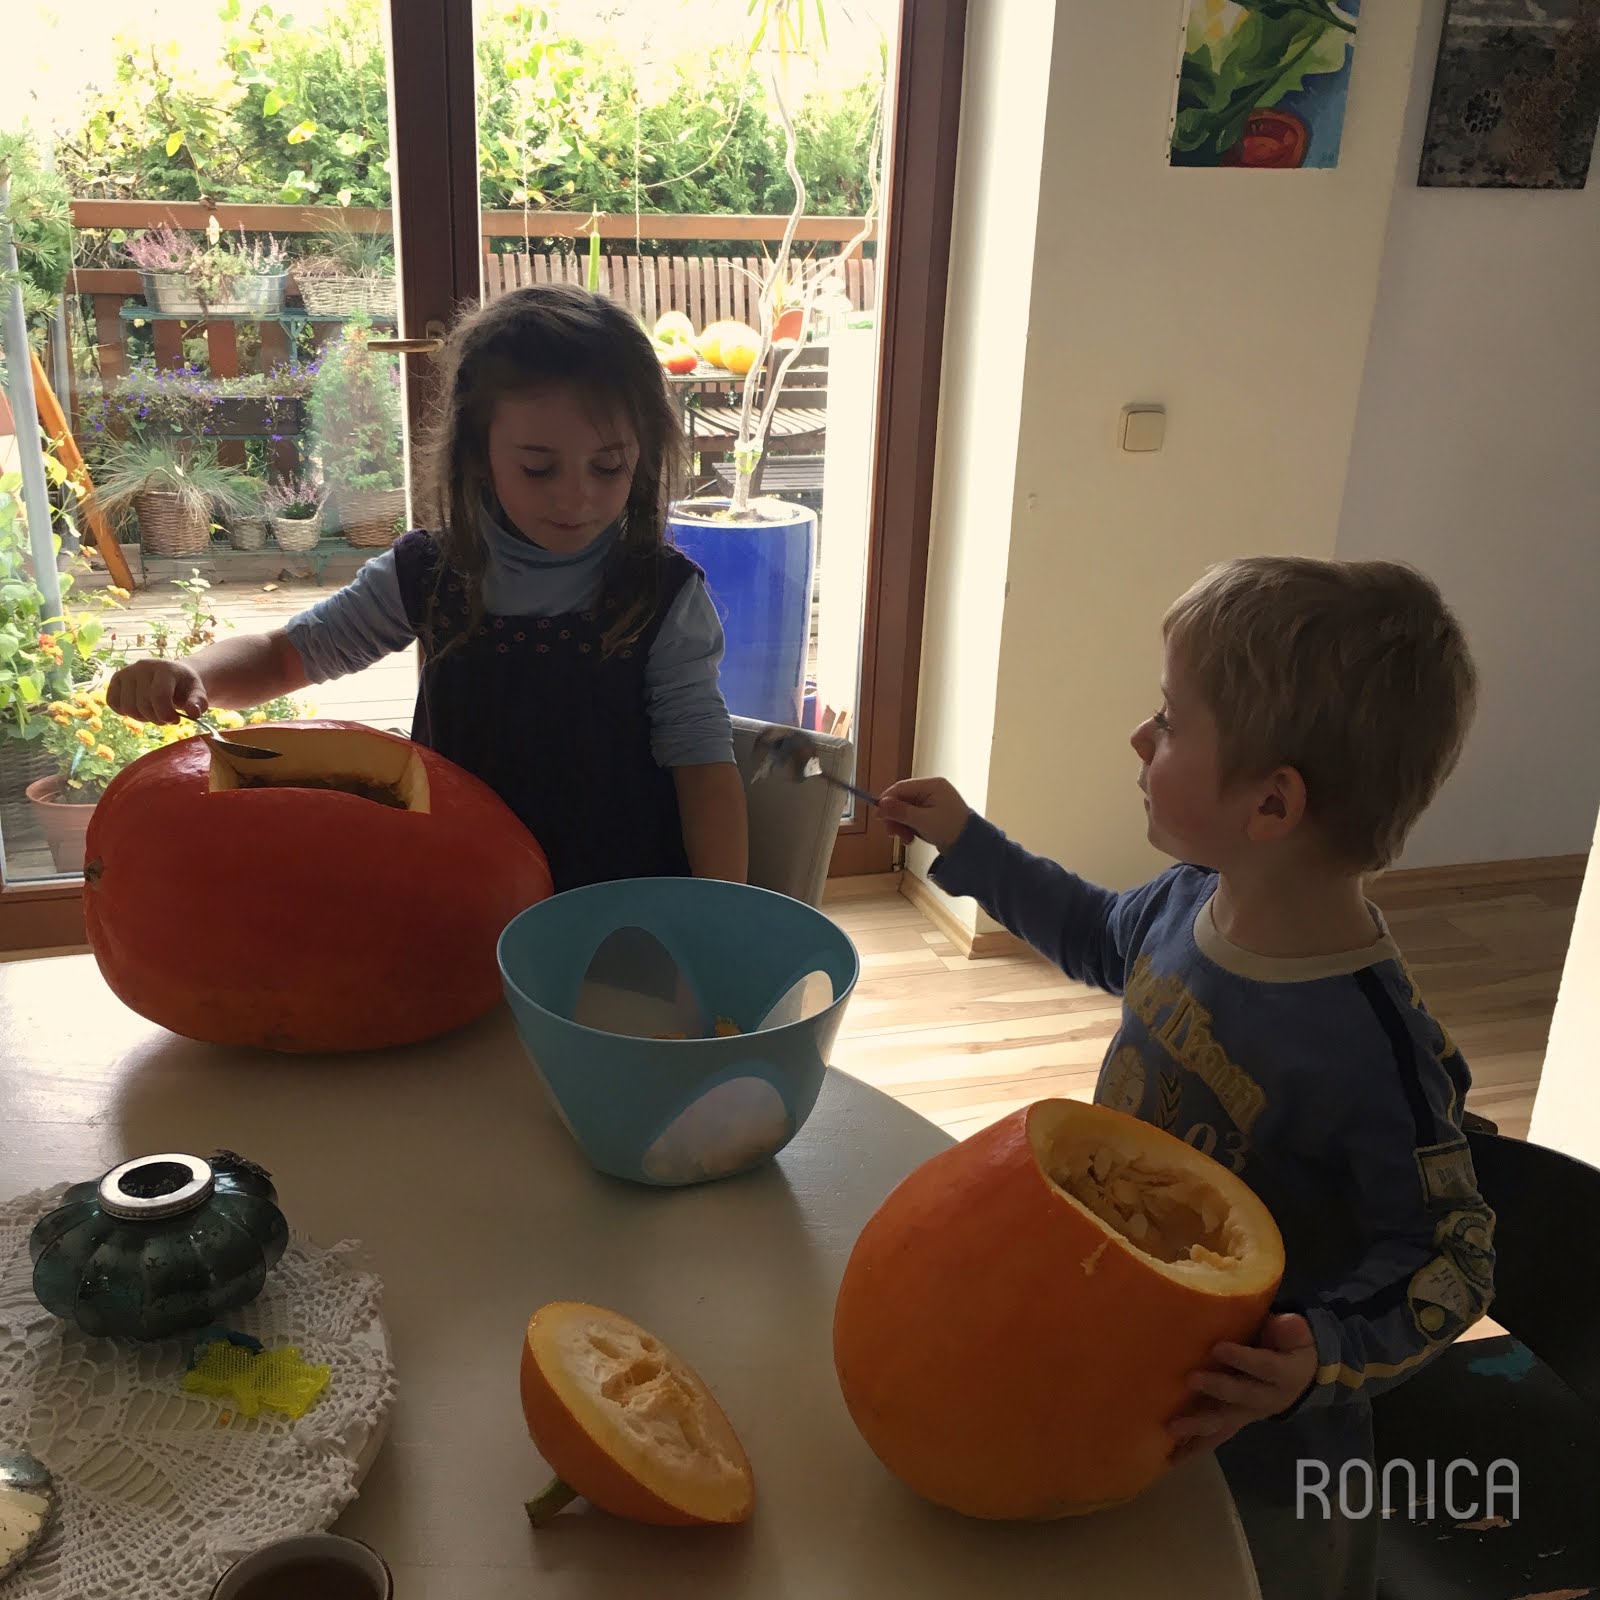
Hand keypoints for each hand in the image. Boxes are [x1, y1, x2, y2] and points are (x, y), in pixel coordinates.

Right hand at [107, 659, 206, 724]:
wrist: (172, 675)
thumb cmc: (185, 687)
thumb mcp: (198, 693)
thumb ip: (199, 703)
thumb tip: (193, 713)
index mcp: (164, 668)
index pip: (159, 696)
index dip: (166, 714)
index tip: (175, 720)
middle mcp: (142, 666)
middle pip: (143, 705)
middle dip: (157, 718)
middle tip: (166, 718)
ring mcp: (126, 672)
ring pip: (127, 707)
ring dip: (142, 718)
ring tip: (154, 713)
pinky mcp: (115, 679)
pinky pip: (113, 703)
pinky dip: (125, 712)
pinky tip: (139, 709)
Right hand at [878, 777, 972, 853]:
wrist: (971, 847)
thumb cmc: (949, 829)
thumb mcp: (922, 821)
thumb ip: (900, 812)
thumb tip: (879, 805)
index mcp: (932, 785)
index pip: (901, 788)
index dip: (887, 801)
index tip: (878, 816)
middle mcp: (932, 790)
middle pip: (902, 800)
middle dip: (896, 817)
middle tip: (892, 834)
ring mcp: (932, 802)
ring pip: (906, 811)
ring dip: (901, 825)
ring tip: (906, 839)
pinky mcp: (932, 815)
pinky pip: (914, 818)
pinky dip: (909, 828)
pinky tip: (911, 839)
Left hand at [1166, 1313, 1317, 1462]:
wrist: (1301, 1377)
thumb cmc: (1289, 1346)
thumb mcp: (1296, 1334)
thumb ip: (1290, 1330)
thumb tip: (1286, 1325)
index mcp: (1284, 1374)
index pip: (1264, 1366)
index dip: (1243, 1359)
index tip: (1219, 1348)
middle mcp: (1267, 1399)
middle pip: (1242, 1396)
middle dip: (1217, 1389)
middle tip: (1191, 1379)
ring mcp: (1249, 1414)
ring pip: (1225, 1422)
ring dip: (1199, 1426)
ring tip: (1173, 1428)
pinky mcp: (1235, 1421)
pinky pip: (1216, 1436)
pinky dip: (1194, 1446)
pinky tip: (1172, 1456)